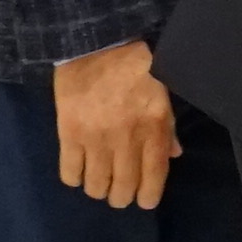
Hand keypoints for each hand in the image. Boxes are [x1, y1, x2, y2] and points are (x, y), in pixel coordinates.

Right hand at [52, 41, 178, 210]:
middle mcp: (126, 139)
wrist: (96, 41)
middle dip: (121, 196)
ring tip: (98, 180)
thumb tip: (172, 156)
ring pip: (96, 186)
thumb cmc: (135, 65)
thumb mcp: (162, 93)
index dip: (147, 197)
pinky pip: (70, 172)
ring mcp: (96, 138)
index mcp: (154, 128)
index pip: (153, 179)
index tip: (143, 200)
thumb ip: (167, 128)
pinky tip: (78, 170)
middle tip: (118, 191)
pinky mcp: (69, 133)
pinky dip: (75, 178)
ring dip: (98, 189)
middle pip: (123, 189)